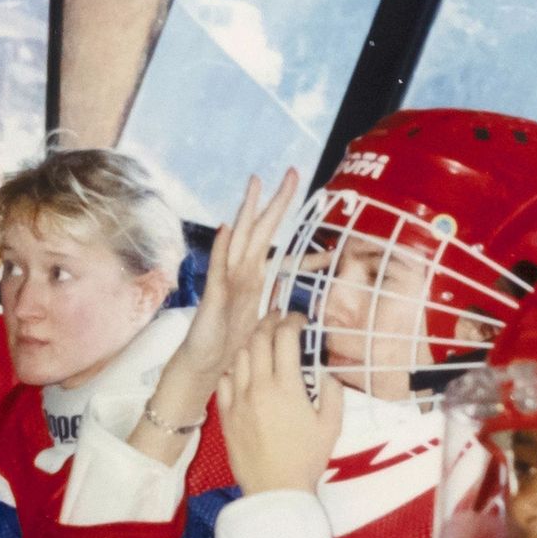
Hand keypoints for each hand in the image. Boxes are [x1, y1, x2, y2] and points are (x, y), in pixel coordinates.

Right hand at [174, 170, 301, 386]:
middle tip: (291, 173)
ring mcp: (227, 281)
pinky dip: (222, 247)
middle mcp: (243, 274)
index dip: (310, 250)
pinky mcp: (214, 295)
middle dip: (277, 202)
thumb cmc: (232, 346)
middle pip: (263, 231)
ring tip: (255, 183)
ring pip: (240, 239)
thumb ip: (277, 315)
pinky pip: (219, 268)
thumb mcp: (263, 328)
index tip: (331, 237)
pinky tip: (227, 227)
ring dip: (247, 211)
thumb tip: (300, 314)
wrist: (205, 364)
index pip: (287, 257)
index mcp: (257, 280)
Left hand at [216, 313, 342, 493]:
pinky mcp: (226, 414)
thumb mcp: (331, 426)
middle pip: (258, 340)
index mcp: (287, 387)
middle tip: (279, 320)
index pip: (285, 338)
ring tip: (262, 341)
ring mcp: (239, 399)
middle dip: (270, 322)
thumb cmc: (307, 459)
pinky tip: (243, 370)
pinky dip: (234, 369)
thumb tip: (327, 373)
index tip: (300, 320)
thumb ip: (333, 393)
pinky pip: (224, 380)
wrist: (275, 489)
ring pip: (239, 356)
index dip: (293, 321)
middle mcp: (259, 387)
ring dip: (252, 343)